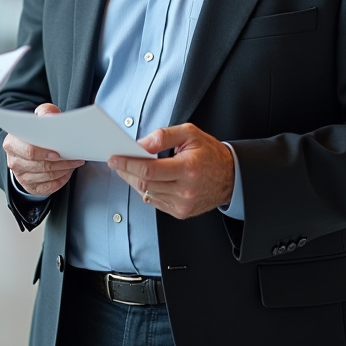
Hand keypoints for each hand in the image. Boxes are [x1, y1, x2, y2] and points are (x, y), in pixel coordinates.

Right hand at [3, 104, 84, 195]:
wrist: (29, 146)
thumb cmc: (36, 132)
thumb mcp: (40, 117)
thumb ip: (46, 113)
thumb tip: (50, 118)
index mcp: (12, 143)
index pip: (29, 151)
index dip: (44, 154)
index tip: (58, 153)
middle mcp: (14, 161)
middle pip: (40, 166)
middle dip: (61, 162)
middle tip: (76, 157)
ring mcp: (21, 176)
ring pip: (46, 177)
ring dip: (64, 170)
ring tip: (74, 163)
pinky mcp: (30, 187)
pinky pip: (48, 188)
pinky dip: (61, 181)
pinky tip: (67, 172)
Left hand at [107, 123, 234, 219]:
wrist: (230, 178)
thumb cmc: (210, 154)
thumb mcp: (190, 134)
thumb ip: (163, 136)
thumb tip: (141, 144)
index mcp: (188, 168)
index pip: (149, 169)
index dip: (128, 163)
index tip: (115, 158)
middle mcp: (186, 189)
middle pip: (145, 183)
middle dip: (126, 171)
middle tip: (117, 161)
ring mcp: (183, 204)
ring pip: (147, 193)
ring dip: (134, 180)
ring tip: (131, 168)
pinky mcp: (180, 212)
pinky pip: (154, 201)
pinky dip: (146, 189)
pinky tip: (148, 179)